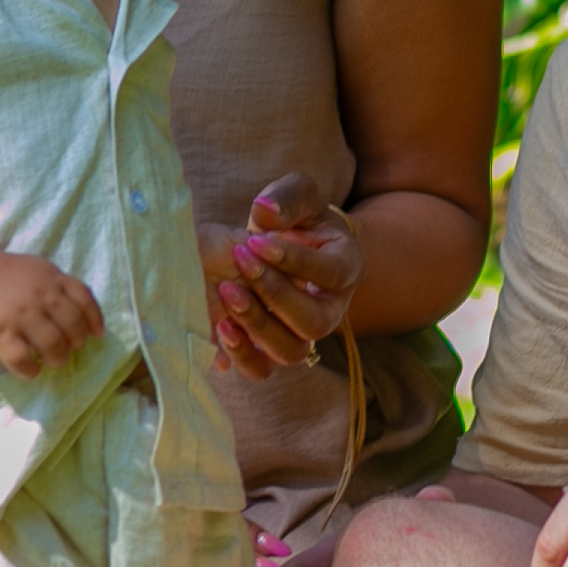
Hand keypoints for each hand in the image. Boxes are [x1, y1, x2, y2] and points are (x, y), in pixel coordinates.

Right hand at [0, 248, 101, 375]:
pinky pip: (22, 359)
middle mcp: (40, 296)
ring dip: (57, 358)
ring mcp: (20, 315)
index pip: (85, 299)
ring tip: (51, 360)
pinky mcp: (0, 332)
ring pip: (53, 345)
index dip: (94, 320)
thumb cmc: (4, 275)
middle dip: (75, 343)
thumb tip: (81, 314)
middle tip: (67, 349)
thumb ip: (57, 286)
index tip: (95, 334)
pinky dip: (31, 369)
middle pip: (73, 326)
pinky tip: (31, 369)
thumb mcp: (37, 270)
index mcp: (51, 279)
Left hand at [204, 173, 359, 379]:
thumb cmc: (294, 220)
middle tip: (239, 262)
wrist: (280, 248)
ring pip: (290, 351)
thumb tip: (264, 213)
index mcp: (346, 269)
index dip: (294, 260)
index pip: (330, 273)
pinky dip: (240, 354)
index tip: (256, 240)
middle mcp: (331, 311)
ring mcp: (302, 336)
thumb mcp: (297, 197)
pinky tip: (221, 326)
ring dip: (258, 325)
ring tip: (228, 294)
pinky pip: (261, 369)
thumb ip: (286, 198)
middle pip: (314, 322)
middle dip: (274, 294)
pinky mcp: (272, 351)